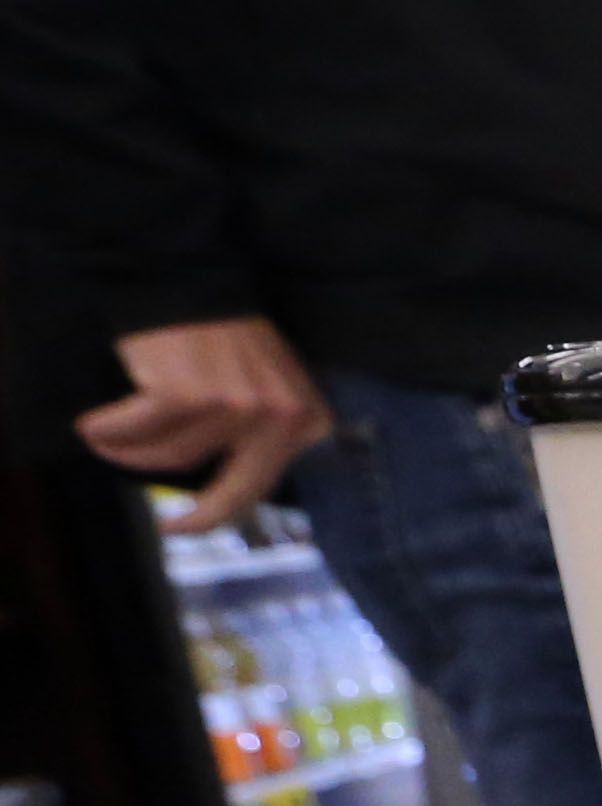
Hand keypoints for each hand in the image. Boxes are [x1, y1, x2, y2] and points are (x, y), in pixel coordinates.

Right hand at [77, 318, 331, 533]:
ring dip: (132, 455)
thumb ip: (269, 431)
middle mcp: (277, 418)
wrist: (189, 275)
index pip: (264, 483)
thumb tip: (237, 491)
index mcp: (305, 419)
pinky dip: (107, 433)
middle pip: (234, 492)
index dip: (226, 512)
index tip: (193, 523)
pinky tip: (92, 429)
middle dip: (200, 521)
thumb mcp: (273, 384)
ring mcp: (231, 408)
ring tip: (109, 444)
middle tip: (172, 530)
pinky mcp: (182, 395)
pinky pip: (135, 431)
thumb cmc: (225, 332)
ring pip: (172, 458)